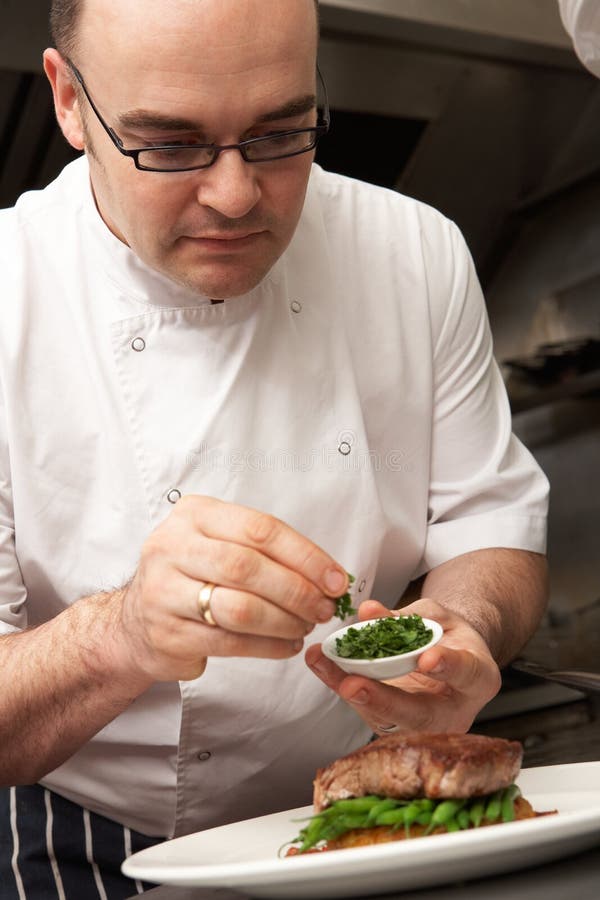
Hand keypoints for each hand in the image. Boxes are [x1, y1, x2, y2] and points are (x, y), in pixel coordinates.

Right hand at [117, 495, 347, 681]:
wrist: (135, 621)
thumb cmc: (192, 576)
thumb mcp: (218, 543)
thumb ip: (265, 550)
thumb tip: (329, 575)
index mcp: (194, 515)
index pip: (259, 529)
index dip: (305, 555)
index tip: (335, 579)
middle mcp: (172, 547)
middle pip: (248, 566)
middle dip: (296, 590)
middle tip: (323, 607)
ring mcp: (164, 591)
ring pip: (239, 607)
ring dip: (284, 621)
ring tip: (306, 626)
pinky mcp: (167, 634)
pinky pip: (230, 642)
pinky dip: (268, 646)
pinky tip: (287, 644)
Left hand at [305, 598, 501, 734]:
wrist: (451, 658)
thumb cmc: (450, 636)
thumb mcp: (437, 616)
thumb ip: (406, 616)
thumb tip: (368, 612)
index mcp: (478, 678)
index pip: (466, 674)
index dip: (448, 667)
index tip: (427, 658)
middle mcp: (455, 711)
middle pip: (420, 714)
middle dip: (383, 699)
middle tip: (353, 684)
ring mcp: (425, 724)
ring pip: (387, 718)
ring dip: (351, 693)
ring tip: (324, 665)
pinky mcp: (397, 724)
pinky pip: (368, 710)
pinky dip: (342, 686)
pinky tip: (323, 666)